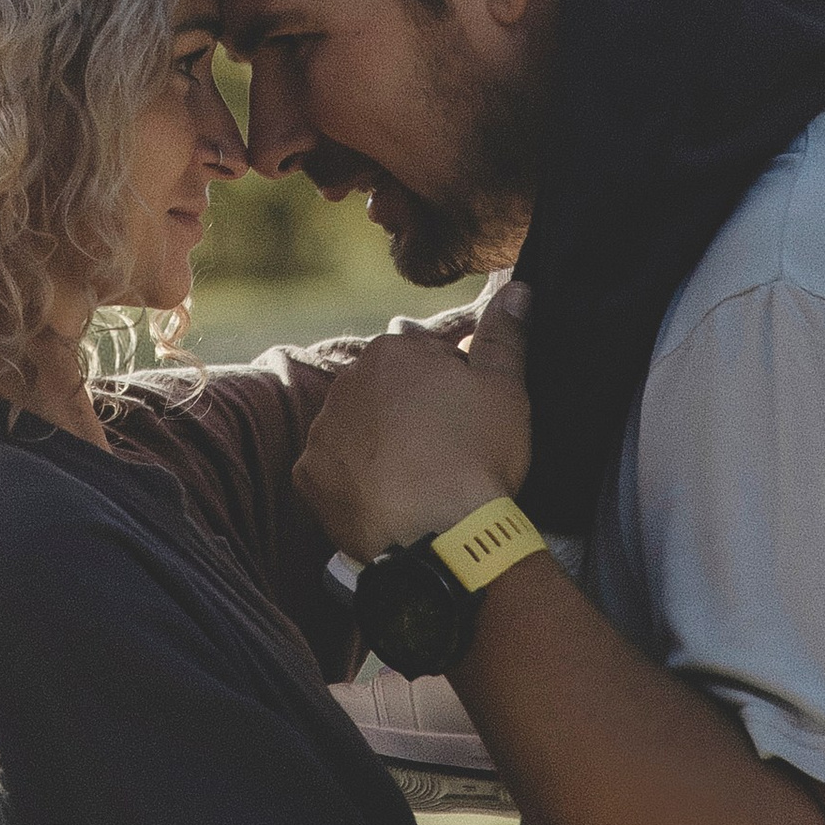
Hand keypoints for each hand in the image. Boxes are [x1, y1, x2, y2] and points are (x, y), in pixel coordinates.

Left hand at [293, 282, 533, 555]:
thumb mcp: (505, 388)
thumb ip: (505, 333)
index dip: (452, 390)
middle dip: (410, 414)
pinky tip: (386, 499)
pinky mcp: (309, 476)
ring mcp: (323, 430)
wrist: (441, 535)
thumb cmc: (477, 457)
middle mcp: (347, 381)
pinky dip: (354, 483)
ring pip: (356, 429)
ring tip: (417, 481)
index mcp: (394, 351)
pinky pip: (332, 471)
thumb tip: (516, 289)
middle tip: (445, 452)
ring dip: (379, 446)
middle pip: (385, 393)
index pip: (424, 360)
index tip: (467, 421)